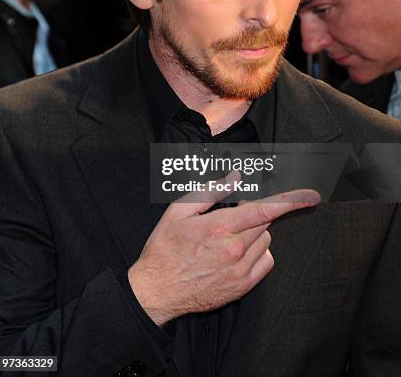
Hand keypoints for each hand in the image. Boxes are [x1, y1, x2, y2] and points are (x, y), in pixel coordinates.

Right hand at [128, 172, 319, 324]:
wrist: (157, 291)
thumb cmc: (165, 249)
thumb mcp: (178, 212)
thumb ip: (210, 192)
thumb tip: (234, 178)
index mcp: (221, 227)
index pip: (265, 209)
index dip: (291, 200)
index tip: (311, 195)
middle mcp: (235, 249)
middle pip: (265, 222)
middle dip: (254, 213)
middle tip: (232, 216)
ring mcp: (240, 270)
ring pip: (266, 241)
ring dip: (255, 232)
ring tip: (228, 237)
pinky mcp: (241, 286)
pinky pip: (265, 262)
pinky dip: (258, 253)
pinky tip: (237, 252)